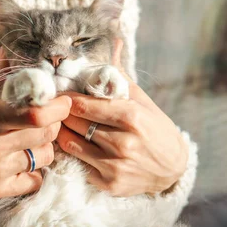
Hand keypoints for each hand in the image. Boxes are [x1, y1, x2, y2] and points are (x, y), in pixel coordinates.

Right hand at [0, 50, 71, 198]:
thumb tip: (9, 52)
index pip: (37, 114)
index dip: (58, 107)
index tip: (63, 100)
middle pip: (47, 134)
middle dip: (53, 122)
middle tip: (46, 117)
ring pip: (45, 157)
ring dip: (44, 146)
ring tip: (31, 139)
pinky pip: (34, 181)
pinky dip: (34, 170)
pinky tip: (22, 160)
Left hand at [57, 39, 187, 195]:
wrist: (173, 169)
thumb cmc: (155, 128)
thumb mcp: (142, 100)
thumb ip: (120, 75)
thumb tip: (113, 42)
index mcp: (131, 117)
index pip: (82, 105)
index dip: (66, 98)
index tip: (59, 94)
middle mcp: (122, 142)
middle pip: (74, 123)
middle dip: (62, 114)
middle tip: (54, 107)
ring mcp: (115, 165)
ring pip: (70, 144)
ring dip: (62, 132)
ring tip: (61, 124)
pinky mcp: (109, 184)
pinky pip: (77, 164)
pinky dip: (72, 153)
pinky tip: (74, 144)